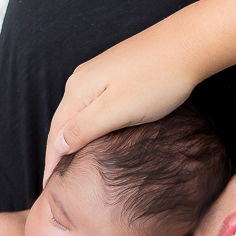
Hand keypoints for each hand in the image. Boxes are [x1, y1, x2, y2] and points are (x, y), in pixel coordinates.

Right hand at [43, 18, 207, 184]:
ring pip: (77, 114)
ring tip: (69, 166)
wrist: (187, 45)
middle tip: (54, 184)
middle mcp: (81, 79)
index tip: (47, 190)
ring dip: (71, 139)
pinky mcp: (114, 73)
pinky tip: (93, 136)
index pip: (55, 134)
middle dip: (56, 153)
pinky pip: (91, 106)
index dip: (50, 163)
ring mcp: (97, 74)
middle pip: (62, 123)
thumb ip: (84, 129)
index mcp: (78, 90)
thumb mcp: (118, 110)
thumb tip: (57, 145)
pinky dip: (86, 125)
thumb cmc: (157, 80)